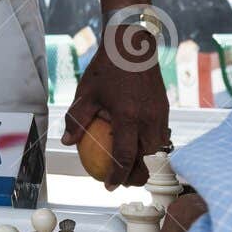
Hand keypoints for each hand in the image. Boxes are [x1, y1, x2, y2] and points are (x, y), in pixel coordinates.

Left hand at [62, 29, 169, 188]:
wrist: (132, 45)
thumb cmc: (105, 68)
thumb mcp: (86, 93)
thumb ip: (76, 119)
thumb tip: (67, 142)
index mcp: (128, 116)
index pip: (125, 156)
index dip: (118, 176)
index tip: (109, 187)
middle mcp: (148, 118)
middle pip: (145, 157)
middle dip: (137, 173)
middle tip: (123, 181)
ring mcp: (160, 113)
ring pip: (156, 147)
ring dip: (145, 158)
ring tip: (131, 166)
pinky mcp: (164, 108)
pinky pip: (161, 133)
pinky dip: (151, 143)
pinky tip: (139, 144)